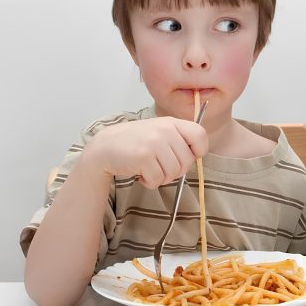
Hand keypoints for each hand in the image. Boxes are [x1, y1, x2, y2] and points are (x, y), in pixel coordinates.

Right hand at [83, 117, 208, 188]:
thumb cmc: (136, 142)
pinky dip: (150, 182)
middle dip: (176, 171)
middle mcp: (164, 130)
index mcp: (171, 123)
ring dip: (162, 177)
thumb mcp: (159, 132)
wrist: (105, 147)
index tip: (189, 156)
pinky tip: (141, 174)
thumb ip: (178, 139)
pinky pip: (158, 179)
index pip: (200, 135)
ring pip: (174, 172)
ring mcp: (154, 142)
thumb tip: (198, 156)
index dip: (199, 150)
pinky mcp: (144, 157)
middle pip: (188, 161)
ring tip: (149, 169)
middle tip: (160, 167)